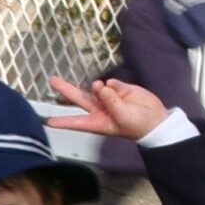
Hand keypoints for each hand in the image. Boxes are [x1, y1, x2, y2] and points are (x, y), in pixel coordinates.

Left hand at [46, 77, 167, 140]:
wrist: (156, 118)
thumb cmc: (138, 125)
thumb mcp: (123, 117)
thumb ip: (112, 101)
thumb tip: (100, 86)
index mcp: (98, 122)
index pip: (76, 122)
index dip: (63, 121)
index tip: (48, 122)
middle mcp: (100, 110)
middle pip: (79, 98)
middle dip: (66, 89)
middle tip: (52, 80)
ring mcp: (108, 98)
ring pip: (94, 88)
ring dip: (96, 86)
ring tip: (103, 88)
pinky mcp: (118, 89)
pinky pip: (111, 83)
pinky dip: (115, 85)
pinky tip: (121, 90)